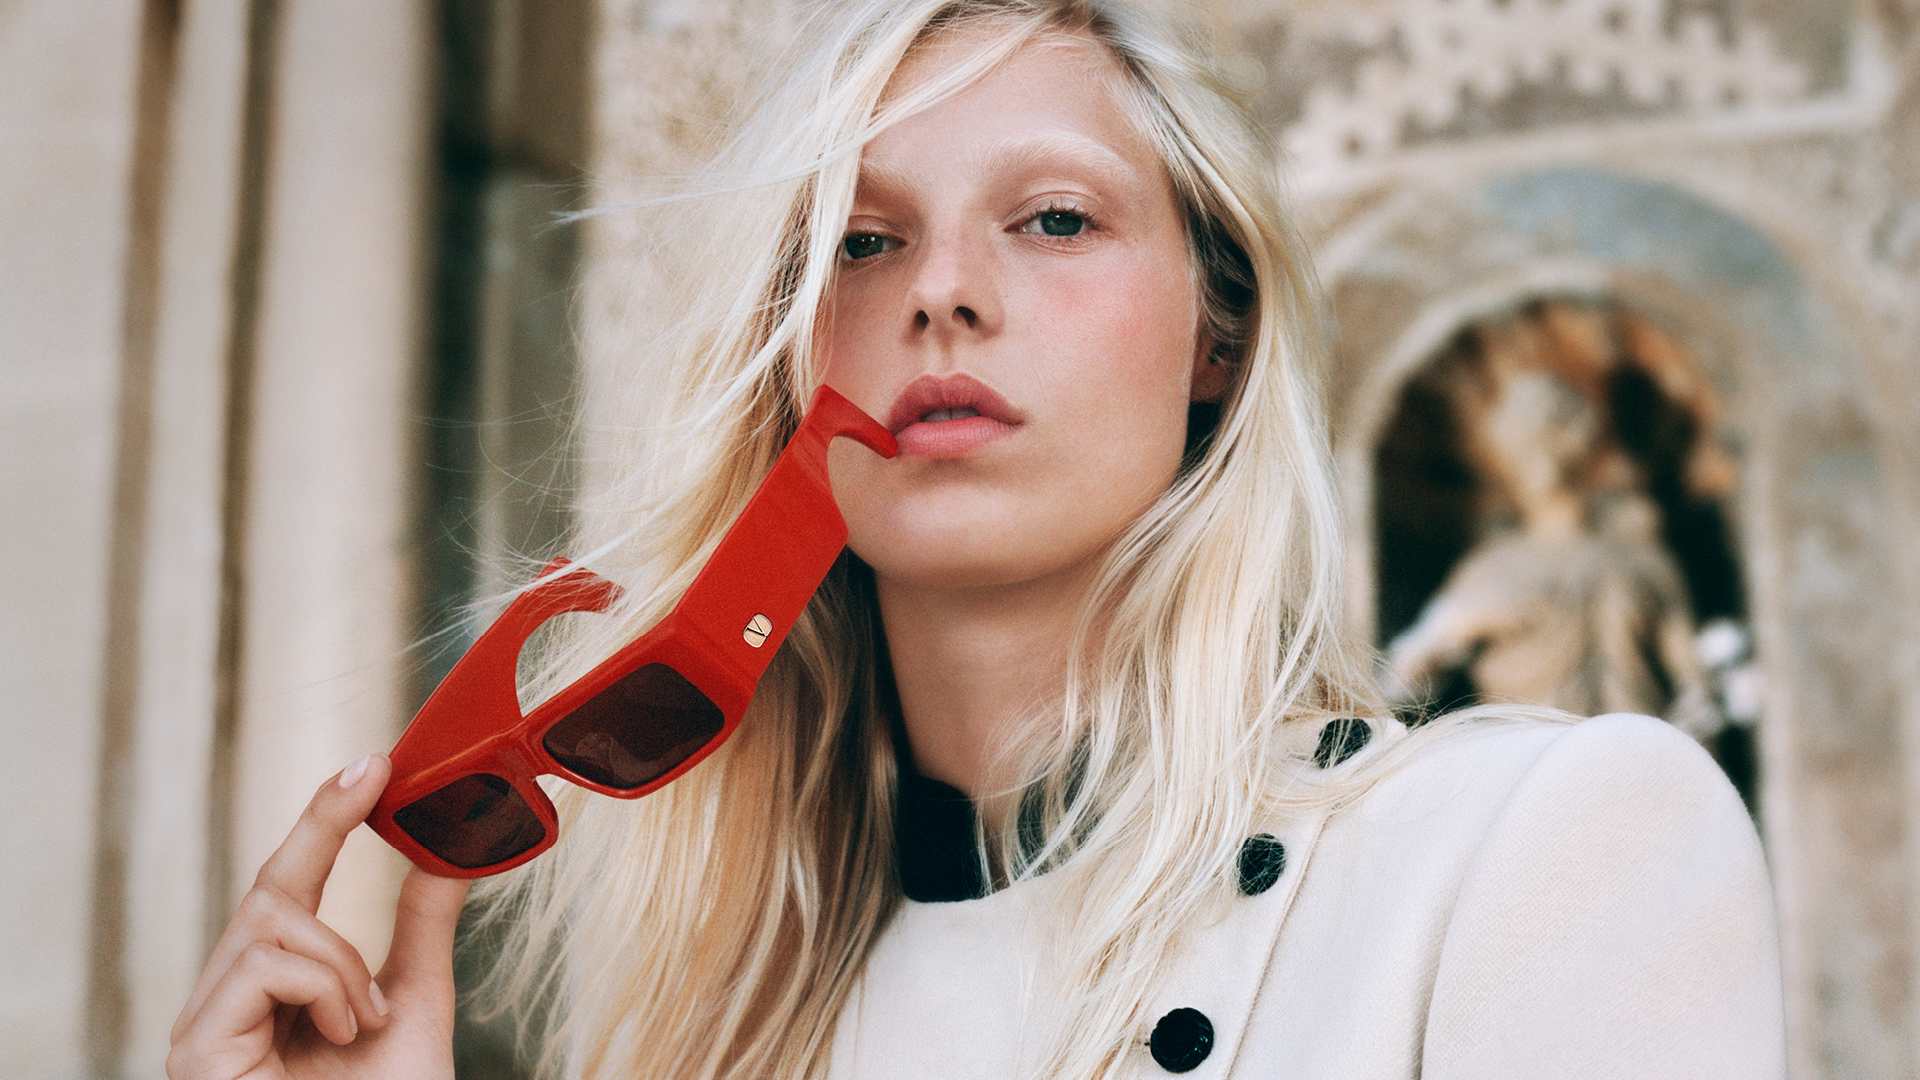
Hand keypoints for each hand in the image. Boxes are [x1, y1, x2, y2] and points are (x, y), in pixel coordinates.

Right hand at [166, 754, 472, 1078]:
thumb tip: (444, 851)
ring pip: (271, 920)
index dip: (324, 817)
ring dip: (344, 957)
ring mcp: (202, 1029)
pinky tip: (342, 1034)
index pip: (288, 885)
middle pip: (269, 888)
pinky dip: (324, 986)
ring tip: (366, 1019)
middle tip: (375, 769)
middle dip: (324, 823)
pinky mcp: (193, 1053)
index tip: (371, 758)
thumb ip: (420, 928)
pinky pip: (265, 962)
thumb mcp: (415, 1002)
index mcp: (272, 992)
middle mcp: (225, 1005)